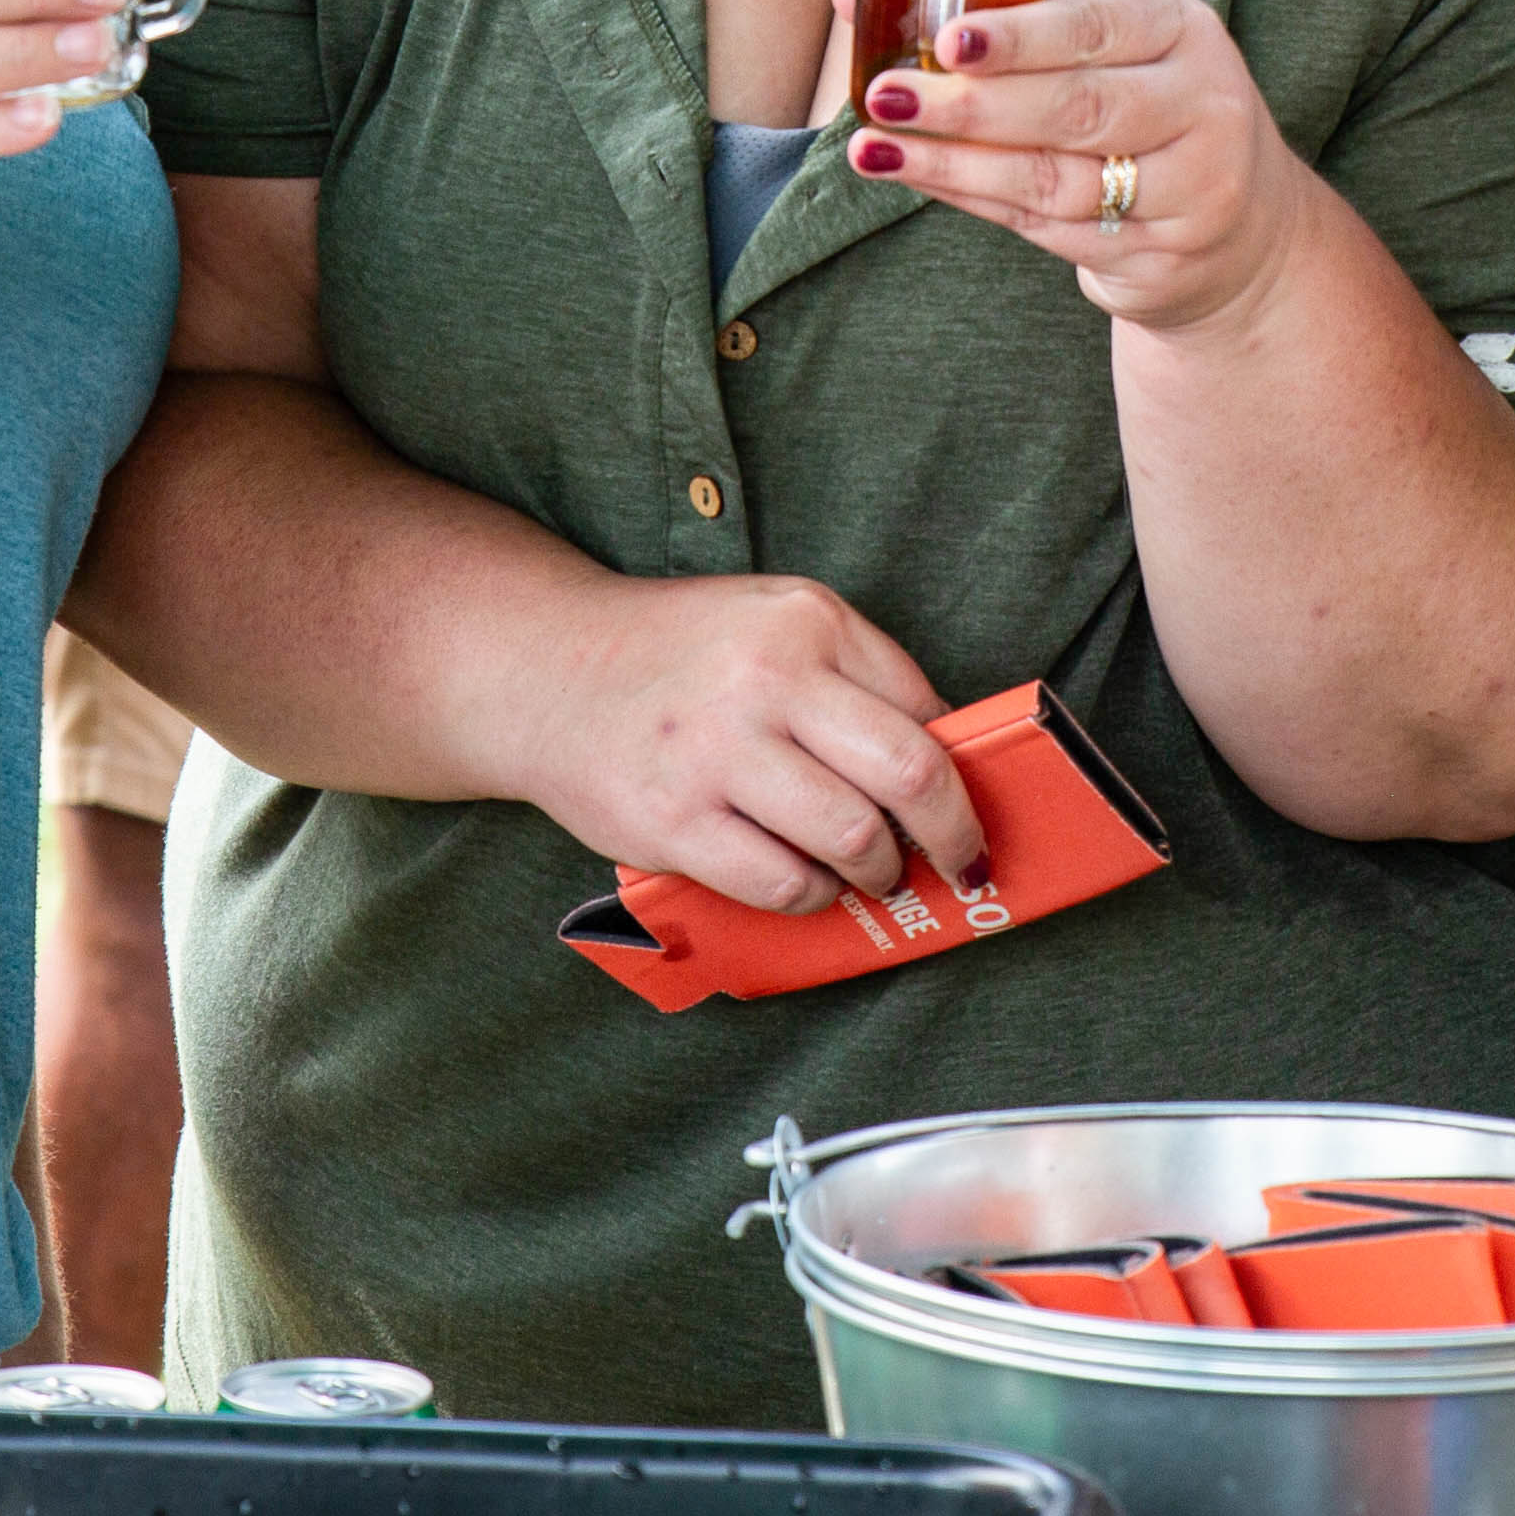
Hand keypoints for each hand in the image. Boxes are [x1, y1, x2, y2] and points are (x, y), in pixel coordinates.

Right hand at [496, 571, 987, 915]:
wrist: (546, 666)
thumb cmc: (680, 651)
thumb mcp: (773, 620)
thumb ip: (855, 672)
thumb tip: (947, 758)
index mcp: (806, 621)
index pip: (925, 708)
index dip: (961, 772)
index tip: (969, 808)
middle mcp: (766, 679)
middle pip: (910, 775)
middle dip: (952, 834)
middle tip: (958, 860)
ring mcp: (717, 753)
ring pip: (854, 839)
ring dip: (880, 871)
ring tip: (872, 871)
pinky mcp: (674, 821)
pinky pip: (783, 884)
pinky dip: (814, 895)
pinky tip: (808, 880)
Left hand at [847, 0, 1323, 334]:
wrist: (1239, 226)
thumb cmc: (1139, 108)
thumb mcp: (1101, 49)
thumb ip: (996, 19)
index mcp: (1181, 29)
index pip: (1097, 26)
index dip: (1020, 35)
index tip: (948, 38)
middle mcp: (1203, 103)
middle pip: (1077, 109)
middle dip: (971, 105)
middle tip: (888, 95)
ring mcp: (1194, 188)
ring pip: (1058, 179)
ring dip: (956, 166)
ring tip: (877, 150)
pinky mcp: (1165, 256)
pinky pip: (1052, 230)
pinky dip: (980, 203)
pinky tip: (925, 181)